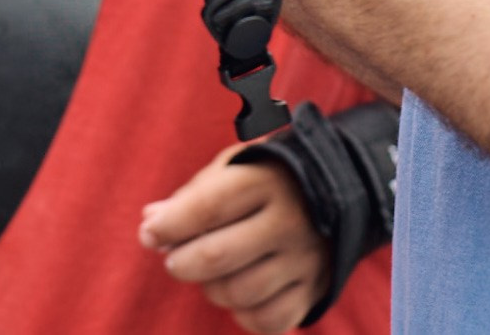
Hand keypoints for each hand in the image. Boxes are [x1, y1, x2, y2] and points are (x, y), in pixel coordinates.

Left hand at [140, 144, 325, 333]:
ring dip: (211, 288)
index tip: (150, 233)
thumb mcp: (235, 169)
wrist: (339, 191)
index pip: (208, 207)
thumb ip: (192, 195)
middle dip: (181, 262)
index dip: (169, 225)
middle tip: (174, 258)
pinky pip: (265, 320)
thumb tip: (151, 221)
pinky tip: (240, 292)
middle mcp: (290, 220)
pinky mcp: (314, 290)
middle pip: (217, 257)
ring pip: (236, 293)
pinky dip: (243, 313)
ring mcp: (305, 259)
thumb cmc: (268, 179)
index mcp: (268, 180)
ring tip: (213, 271)